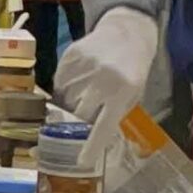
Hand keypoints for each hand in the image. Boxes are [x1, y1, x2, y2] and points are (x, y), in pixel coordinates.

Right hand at [49, 8, 157, 141]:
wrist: (127, 32)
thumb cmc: (133, 69)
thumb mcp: (133, 93)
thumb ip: (114, 112)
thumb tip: (92, 135)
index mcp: (122, 92)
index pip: (103, 126)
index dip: (91, 145)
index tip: (81, 160)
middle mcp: (102, 79)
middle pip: (78, 114)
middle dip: (77, 122)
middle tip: (79, 122)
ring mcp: (84, 66)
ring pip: (65, 100)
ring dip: (69, 105)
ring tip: (79, 99)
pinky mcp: (70, 56)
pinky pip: (59, 83)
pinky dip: (64, 89)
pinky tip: (75, 84)